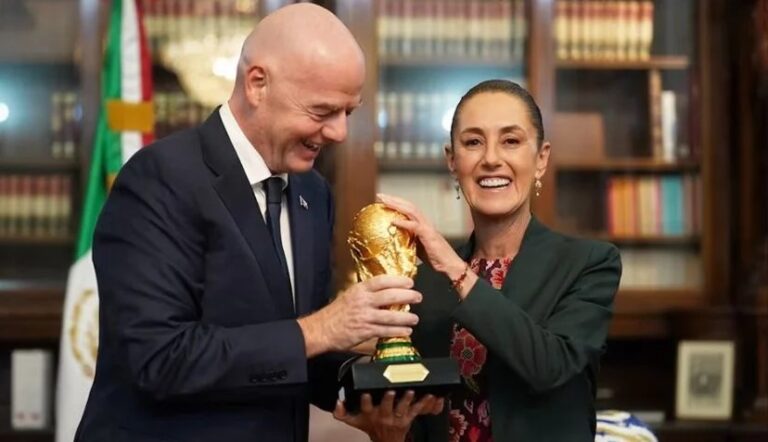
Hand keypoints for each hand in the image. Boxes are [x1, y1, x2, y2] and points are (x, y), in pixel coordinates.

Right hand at [298, 275, 421, 356]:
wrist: (322, 329)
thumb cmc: (336, 313)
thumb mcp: (349, 295)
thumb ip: (366, 293)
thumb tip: (386, 291)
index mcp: (359, 290)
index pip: (382, 281)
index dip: (398, 280)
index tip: (409, 282)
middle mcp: (363, 301)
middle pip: (390, 296)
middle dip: (408, 296)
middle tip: (418, 297)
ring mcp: (365, 317)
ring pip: (391, 316)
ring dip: (406, 317)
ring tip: (415, 318)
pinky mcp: (365, 331)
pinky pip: (386, 331)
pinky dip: (398, 331)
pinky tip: (406, 331)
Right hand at [333, 390, 444, 441]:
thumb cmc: (369, 427)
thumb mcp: (354, 422)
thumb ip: (342, 413)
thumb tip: (337, 401)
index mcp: (370, 415)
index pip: (366, 408)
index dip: (366, 401)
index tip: (366, 394)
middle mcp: (383, 416)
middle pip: (386, 407)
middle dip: (388, 399)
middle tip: (390, 390)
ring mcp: (396, 418)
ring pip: (402, 408)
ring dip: (406, 400)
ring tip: (410, 391)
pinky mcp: (408, 419)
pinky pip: (416, 410)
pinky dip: (423, 403)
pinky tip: (429, 395)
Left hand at [376, 193, 465, 280]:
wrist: (449, 265)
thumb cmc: (434, 257)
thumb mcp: (417, 246)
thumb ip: (407, 239)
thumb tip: (393, 238)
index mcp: (421, 224)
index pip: (408, 208)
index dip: (395, 202)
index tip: (382, 200)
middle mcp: (425, 222)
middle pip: (408, 206)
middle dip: (393, 199)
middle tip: (379, 195)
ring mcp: (427, 227)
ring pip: (411, 211)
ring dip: (397, 205)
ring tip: (384, 202)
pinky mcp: (428, 235)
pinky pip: (415, 226)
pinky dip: (404, 223)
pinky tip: (393, 221)